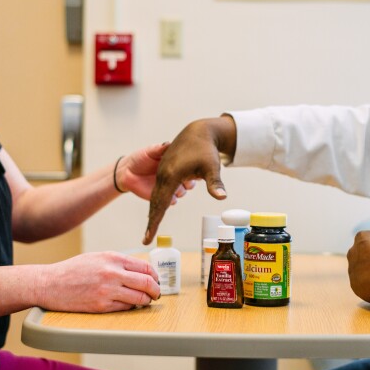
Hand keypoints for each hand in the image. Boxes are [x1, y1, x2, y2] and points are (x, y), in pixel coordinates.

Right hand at [36, 252, 160, 312]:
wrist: (50, 284)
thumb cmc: (73, 270)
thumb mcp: (97, 257)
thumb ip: (118, 262)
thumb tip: (140, 271)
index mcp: (112, 258)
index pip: (145, 267)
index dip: (155, 276)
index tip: (156, 280)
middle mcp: (112, 273)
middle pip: (147, 283)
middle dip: (156, 290)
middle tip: (156, 294)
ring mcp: (107, 291)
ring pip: (139, 298)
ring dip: (146, 300)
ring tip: (145, 301)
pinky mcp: (101, 306)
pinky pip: (125, 308)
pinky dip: (131, 307)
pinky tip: (129, 305)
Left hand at [116, 143, 194, 200]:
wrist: (128, 172)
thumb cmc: (140, 158)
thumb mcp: (151, 151)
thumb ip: (160, 149)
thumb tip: (169, 143)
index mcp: (176, 164)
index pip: (191, 167)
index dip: (193, 168)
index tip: (190, 167)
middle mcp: (176, 176)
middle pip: (190, 182)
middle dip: (189, 181)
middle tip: (182, 178)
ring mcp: (170, 188)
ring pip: (182, 192)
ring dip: (179, 190)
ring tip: (172, 186)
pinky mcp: (163, 198)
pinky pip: (173, 201)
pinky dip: (171, 199)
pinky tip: (166, 194)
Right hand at [145, 116, 236, 243]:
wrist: (199, 131)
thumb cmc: (206, 149)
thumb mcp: (212, 166)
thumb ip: (214, 183)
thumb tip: (222, 197)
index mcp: (171, 177)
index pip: (160, 205)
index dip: (154, 223)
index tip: (147, 238)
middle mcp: (163, 175)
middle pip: (154, 203)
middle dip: (151, 221)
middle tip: (147, 239)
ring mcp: (162, 171)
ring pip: (156, 196)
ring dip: (155, 211)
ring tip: (153, 227)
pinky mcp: (165, 169)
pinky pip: (160, 189)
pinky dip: (159, 201)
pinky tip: (162, 208)